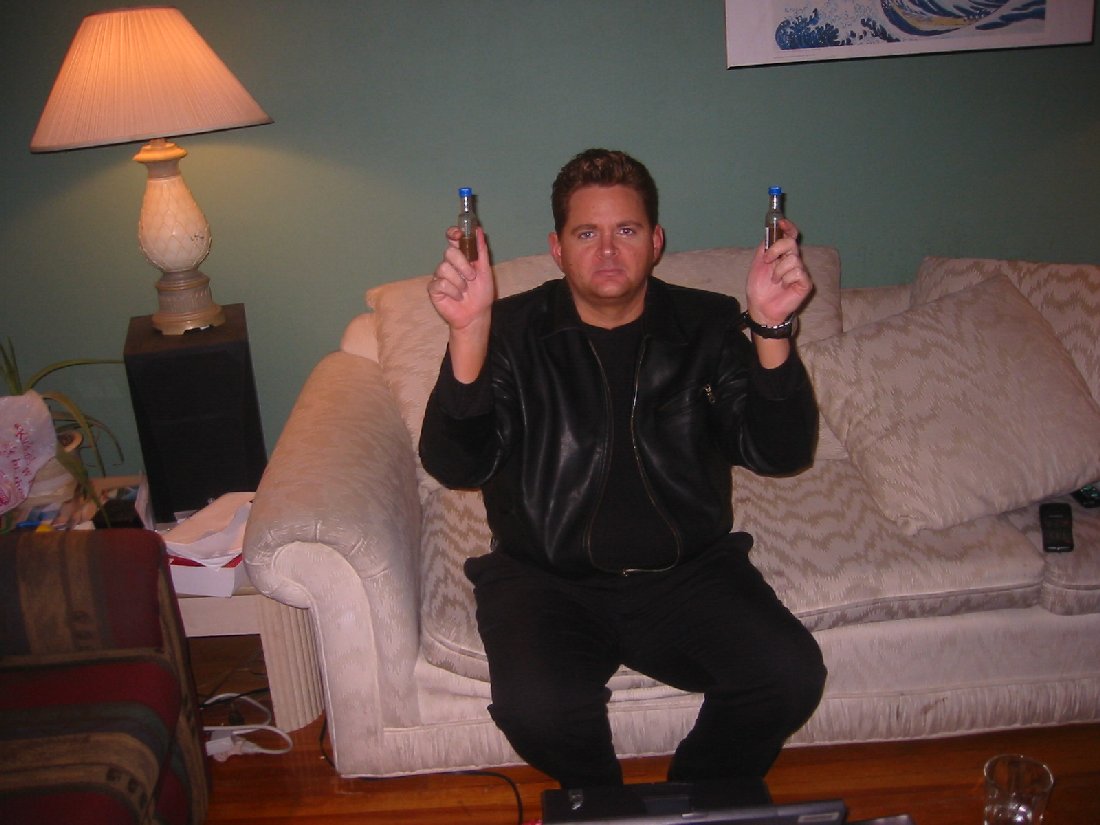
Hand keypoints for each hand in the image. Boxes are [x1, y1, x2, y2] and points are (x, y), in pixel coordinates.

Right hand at [427, 226, 494, 382]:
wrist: (477, 314)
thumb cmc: (481, 293)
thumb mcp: (485, 270)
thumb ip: (481, 250)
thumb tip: (479, 230)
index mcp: (461, 256)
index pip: (452, 238)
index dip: (453, 234)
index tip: (459, 236)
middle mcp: (449, 264)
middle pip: (449, 252)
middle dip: (463, 265)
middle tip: (471, 277)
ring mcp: (440, 276)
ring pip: (444, 268)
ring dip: (459, 282)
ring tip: (464, 291)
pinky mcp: (434, 289)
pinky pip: (441, 284)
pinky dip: (453, 292)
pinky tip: (457, 297)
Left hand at [745, 219, 812, 326]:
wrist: (760, 307)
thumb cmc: (760, 288)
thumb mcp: (757, 264)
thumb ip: (765, 248)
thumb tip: (771, 233)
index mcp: (782, 254)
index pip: (790, 236)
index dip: (788, 227)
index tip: (781, 223)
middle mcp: (793, 260)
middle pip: (791, 243)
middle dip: (776, 249)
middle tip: (767, 261)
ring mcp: (800, 271)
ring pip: (793, 259)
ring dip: (778, 270)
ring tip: (774, 280)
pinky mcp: (805, 282)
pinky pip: (798, 272)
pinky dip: (786, 279)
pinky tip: (783, 286)